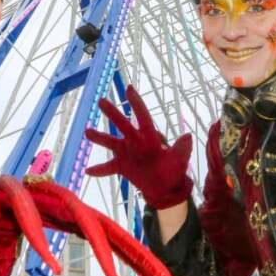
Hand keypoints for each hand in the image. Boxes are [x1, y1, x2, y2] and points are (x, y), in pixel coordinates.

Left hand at [0, 177, 183, 275]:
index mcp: (12, 196)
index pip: (30, 210)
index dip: (40, 235)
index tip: (52, 267)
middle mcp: (51, 197)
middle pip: (87, 217)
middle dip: (109, 250)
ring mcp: (72, 209)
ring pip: (113, 232)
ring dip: (143, 262)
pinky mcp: (85, 224)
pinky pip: (119, 243)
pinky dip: (143, 265)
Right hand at [89, 86, 193, 208]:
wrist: (165, 187)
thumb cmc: (173, 170)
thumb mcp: (178, 160)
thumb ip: (181, 150)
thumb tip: (188, 137)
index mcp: (150, 137)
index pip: (143, 117)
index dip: (137, 103)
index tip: (129, 88)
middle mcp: (135, 141)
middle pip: (123, 124)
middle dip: (113, 113)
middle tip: (101, 101)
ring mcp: (126, 153)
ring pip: (110, 142)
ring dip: (99, 137)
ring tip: (87, 132)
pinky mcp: (121, 166)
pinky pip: (107, 168)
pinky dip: (98, 170)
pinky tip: (87, 171)